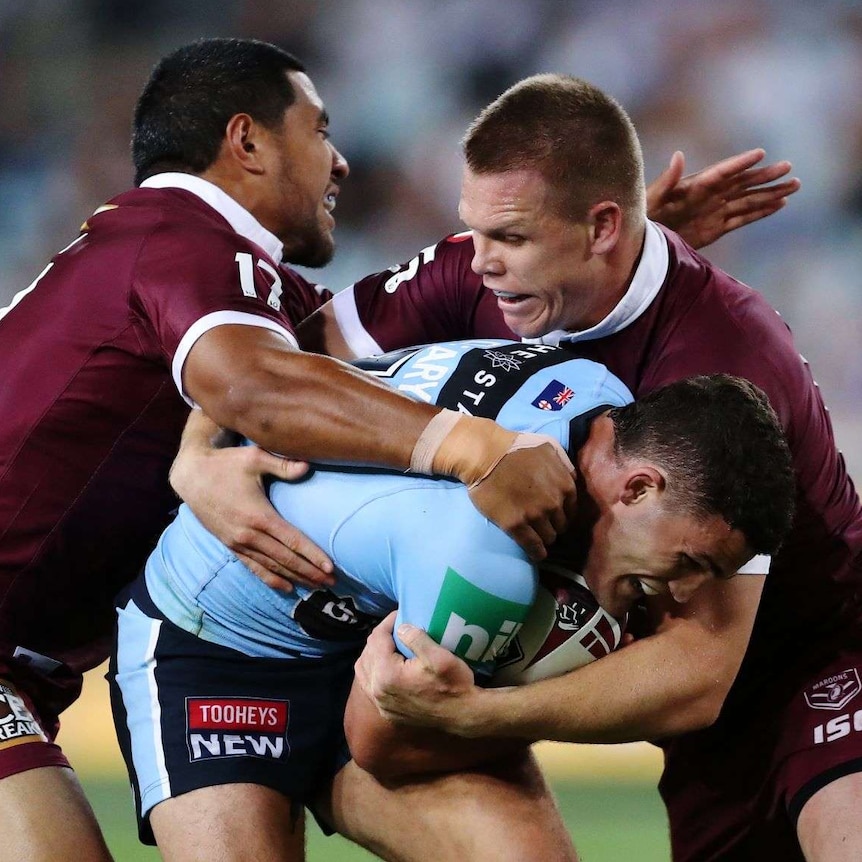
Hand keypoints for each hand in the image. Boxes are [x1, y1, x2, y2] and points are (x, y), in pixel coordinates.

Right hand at [170, 414, 333, 590]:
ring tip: (316, 587)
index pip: (292, 541)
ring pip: (272, 567)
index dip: (313, 555)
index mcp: (259, 516)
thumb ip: (282, 465)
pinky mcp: (230, 545)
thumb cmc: (225, 464)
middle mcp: (249, 534)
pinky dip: (271, 579)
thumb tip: (308, 466)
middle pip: (286, 559)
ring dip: (295, 578)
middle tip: (332, 583)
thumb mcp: (254, 458)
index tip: (330, 568)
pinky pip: (254, 567)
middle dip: (310, 572)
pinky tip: (286, 588)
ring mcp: (238, 543)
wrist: (191, 475)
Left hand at [355, 612, 481, 734]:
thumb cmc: (454, 684)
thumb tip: (400, 627)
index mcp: (387, 674)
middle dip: (380, 637)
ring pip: (363, 670)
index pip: (377, 639)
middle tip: (397, 627)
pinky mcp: (387, 712)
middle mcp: (377, 690)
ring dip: (373, 654)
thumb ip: (416, 638)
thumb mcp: (439, 656)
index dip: (388, 622)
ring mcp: (381, 704)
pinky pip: (370, 686)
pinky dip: (374, 671)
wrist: (463, 715)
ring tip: (390, 644)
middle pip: (367, 653)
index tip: (401, 613)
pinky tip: (387, 666)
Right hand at [468, 439, 577, 560]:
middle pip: (561, 526)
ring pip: (549, 538)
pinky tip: (535, 553)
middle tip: (541, 524)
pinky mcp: (516, 526)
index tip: (554, 516)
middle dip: (553, 526)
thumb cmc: (516, 446)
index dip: (562, 514)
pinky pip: (533, 547)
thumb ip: (565, 464)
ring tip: (535, 536)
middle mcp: (554, 503)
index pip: (572, 511)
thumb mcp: (550, 446)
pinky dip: (536, 552)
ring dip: (544, 538)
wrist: (485, 454)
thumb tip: (571, 479)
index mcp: (565, 485)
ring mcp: (535, 516)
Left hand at [646, 148, 800, 248]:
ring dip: (770, 193)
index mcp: (694, 186)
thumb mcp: (650, 199)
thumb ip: (666, 180)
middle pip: (742, 183)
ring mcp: (714, 212)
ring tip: (794, 185)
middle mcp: (708, 196)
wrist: (641, 243)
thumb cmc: (642, 217)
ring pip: (748, 200)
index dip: (740, 163)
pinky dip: (760, 212)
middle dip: (765, 176)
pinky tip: (779, 204)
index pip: (722, 172)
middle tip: (789, 167)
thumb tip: (678, 155)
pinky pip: (742, 218)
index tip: (760, 153)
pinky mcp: (715, 228)